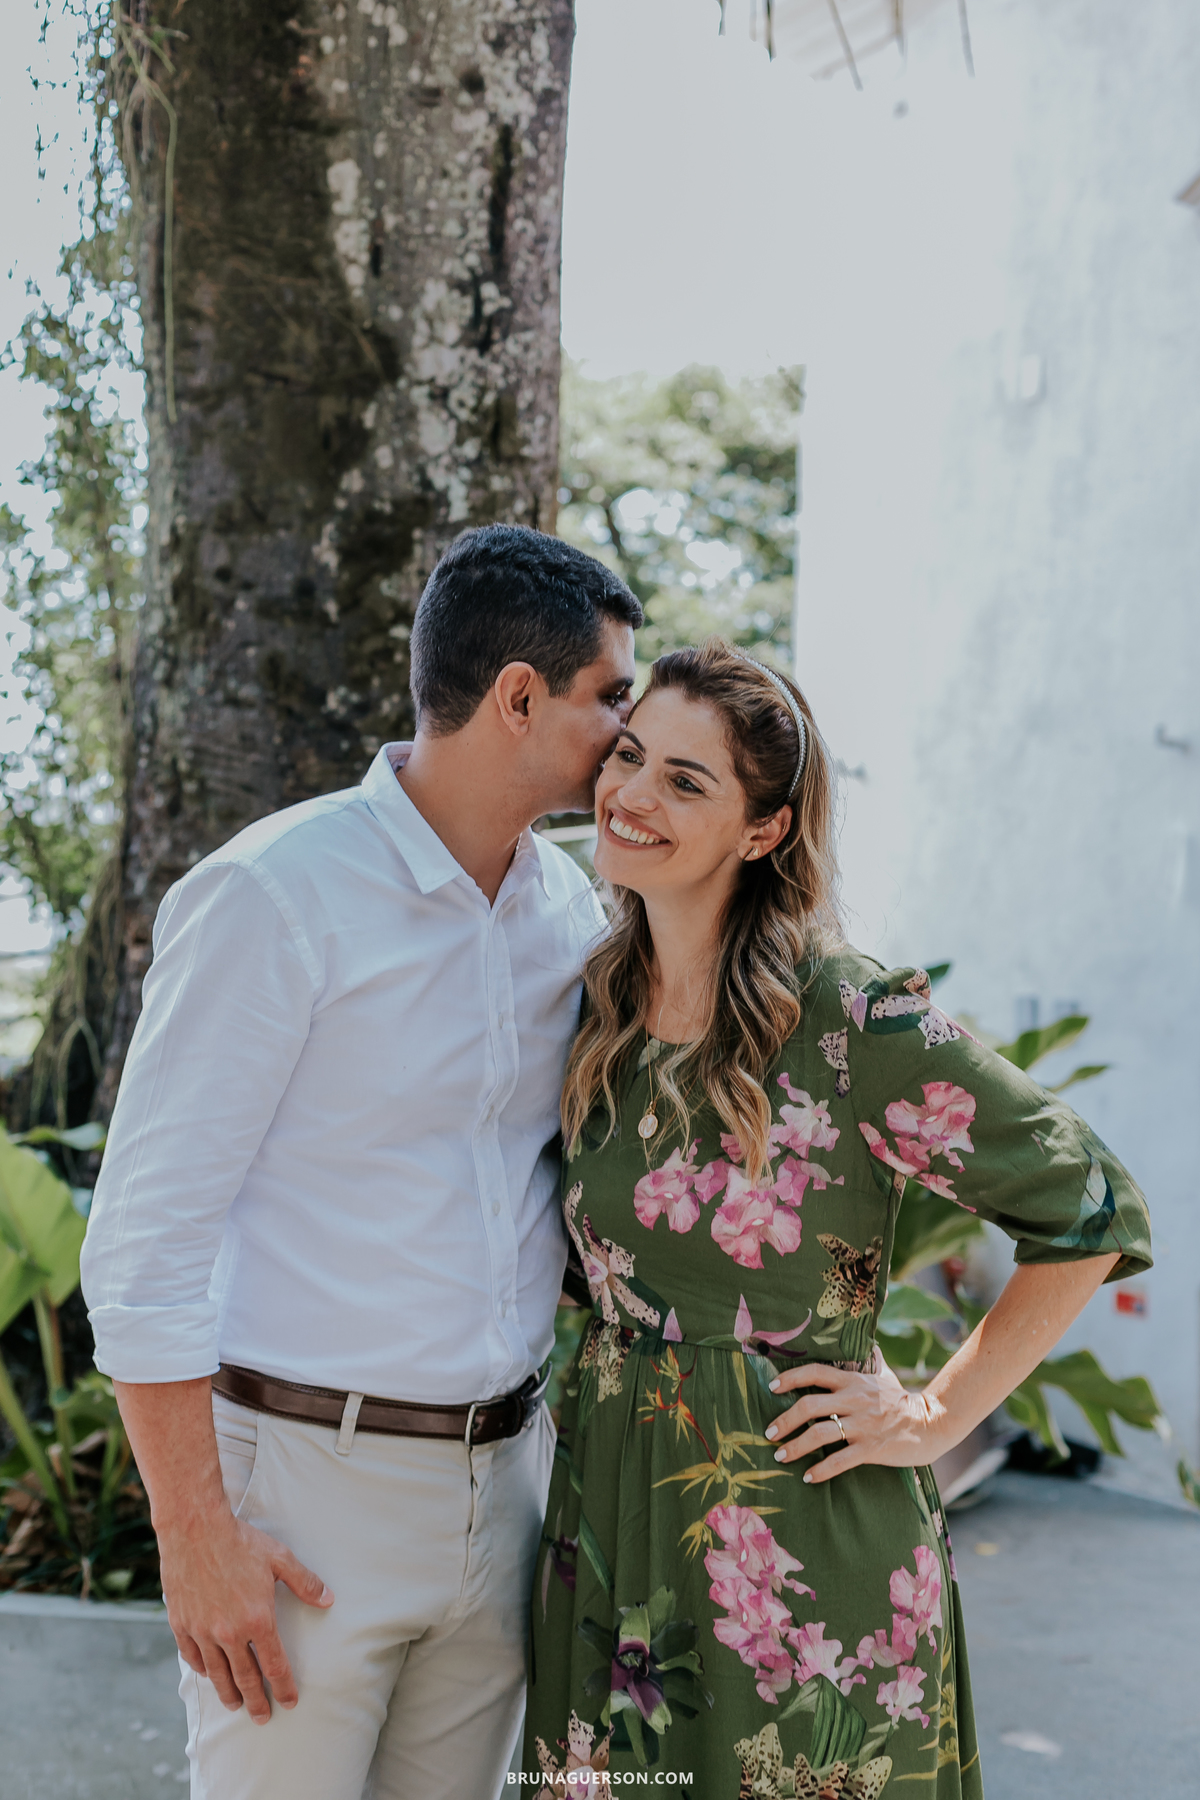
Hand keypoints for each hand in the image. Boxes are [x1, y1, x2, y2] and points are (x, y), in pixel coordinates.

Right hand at [159, 1506, 333, 1722]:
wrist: (195, 1529)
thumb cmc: (240, 1541)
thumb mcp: (279, 1558)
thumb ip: (305, 1582)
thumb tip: (329, 1600)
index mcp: (258, 1619)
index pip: (274, 1665)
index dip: (284, 1686)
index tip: (290, 1702)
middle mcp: (229, 1633)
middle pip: (245, 1678)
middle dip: (256, 1701)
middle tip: (263, 1718)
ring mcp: (203, 1631)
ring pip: (217, 1674)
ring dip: (228, 1693)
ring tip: (235, 1706)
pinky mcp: (182, 1624)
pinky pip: (193, 1657)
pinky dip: (203, 1669)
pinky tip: (209, 1674)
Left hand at [763, 1359, 947, 1485]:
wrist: (931, 1423)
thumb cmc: (903, 1400)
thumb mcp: (884, 1375)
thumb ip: (871, 1360)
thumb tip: (868, 1343)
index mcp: (853, 1381)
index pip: (814, 1372)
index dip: (790, 1378)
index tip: (771, 1388)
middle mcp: (854, 1400)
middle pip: (809, 1404)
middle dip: (785, 1419)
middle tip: (768, 1432)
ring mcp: (862, 1425)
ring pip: (820, 1434)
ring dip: (795, 1446)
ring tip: (780, 1456)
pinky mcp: (872, 1448)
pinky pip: (840, 1460)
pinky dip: (821, 1470)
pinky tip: (808, 1476)